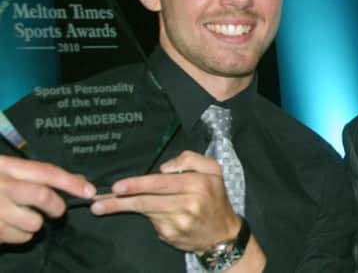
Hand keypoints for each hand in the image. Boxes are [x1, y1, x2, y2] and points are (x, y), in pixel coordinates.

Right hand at [0, 155, 94, 243]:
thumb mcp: (5, 170)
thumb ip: (37, 174)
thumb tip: (78, 180)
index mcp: (5, 167)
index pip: (45, 172)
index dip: (70, 182)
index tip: (90, 190)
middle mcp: (0, 186)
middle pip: (43, 196)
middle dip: (56, 206)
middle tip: (56, 210)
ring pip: (33, 222)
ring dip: (36, 224)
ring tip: (26, 219)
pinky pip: (17, 238)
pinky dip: (21, 236)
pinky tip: (9, 227)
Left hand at [90, 150, 239, 252]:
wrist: (223, 234)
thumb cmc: (215, 197)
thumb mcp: (213, 170)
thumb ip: (191, 159)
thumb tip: (164, 168)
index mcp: (198, 184)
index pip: (162, 183)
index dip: (138, 185)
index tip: (118, 187)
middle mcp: (188, 204)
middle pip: (148, 201)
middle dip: (120, 201)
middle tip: (98, 202)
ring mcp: (179, 223)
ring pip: (145, 212)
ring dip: (121, 210)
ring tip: (101, 207)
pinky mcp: (171, 236)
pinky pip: (152, 222)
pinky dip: (146, 216)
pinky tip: (145, 213)